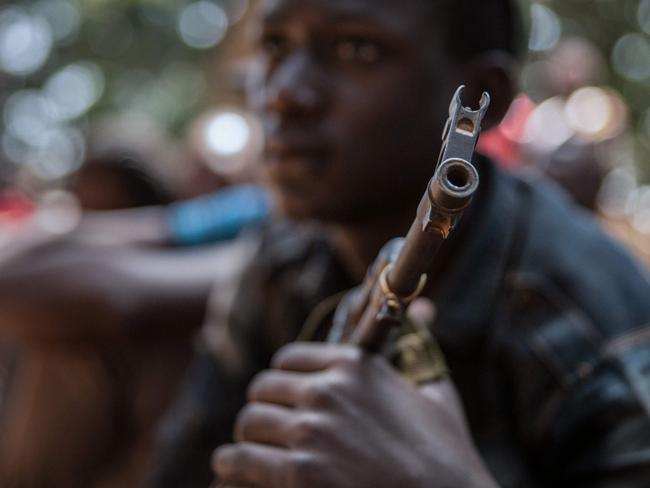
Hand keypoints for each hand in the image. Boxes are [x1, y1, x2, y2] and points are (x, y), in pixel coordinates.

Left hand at [214, 343, 497, 487]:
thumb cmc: (446, 456)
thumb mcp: (437, 392)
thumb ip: (421, 347)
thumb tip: (426, 308)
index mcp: (355, 365)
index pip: (288, 359)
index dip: (281, 382)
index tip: (283, 401)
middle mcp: (328, 391)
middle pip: (262, 390)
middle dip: (263, 411)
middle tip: (267, 432)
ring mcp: (312, 431)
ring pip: (248, 423)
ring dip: (246, 440)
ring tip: (246, 454)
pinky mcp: (299, 473)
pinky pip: (239, 460)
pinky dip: (231, 467)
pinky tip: (233, 473)